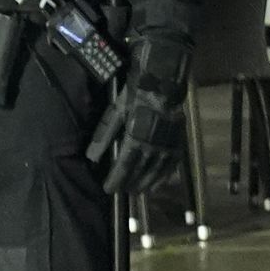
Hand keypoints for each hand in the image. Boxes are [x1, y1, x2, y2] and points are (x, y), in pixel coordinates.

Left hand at [84, 48, 190, 201]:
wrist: (163, 78)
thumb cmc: (135, 92)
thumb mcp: (116, 110)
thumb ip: (103, 135)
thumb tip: (90, 157)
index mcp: (136, 136)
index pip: (125, 165)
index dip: (116, 179)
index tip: (109, 189)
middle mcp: (154, 144)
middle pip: (141, 171)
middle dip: (131, 184)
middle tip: (123, 192)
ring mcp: (168, 143)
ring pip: (158, 170)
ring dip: (149, 183)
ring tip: (140, 192)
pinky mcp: (178, 139)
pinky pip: (173, 163)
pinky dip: (166, 175)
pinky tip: (161, 183)